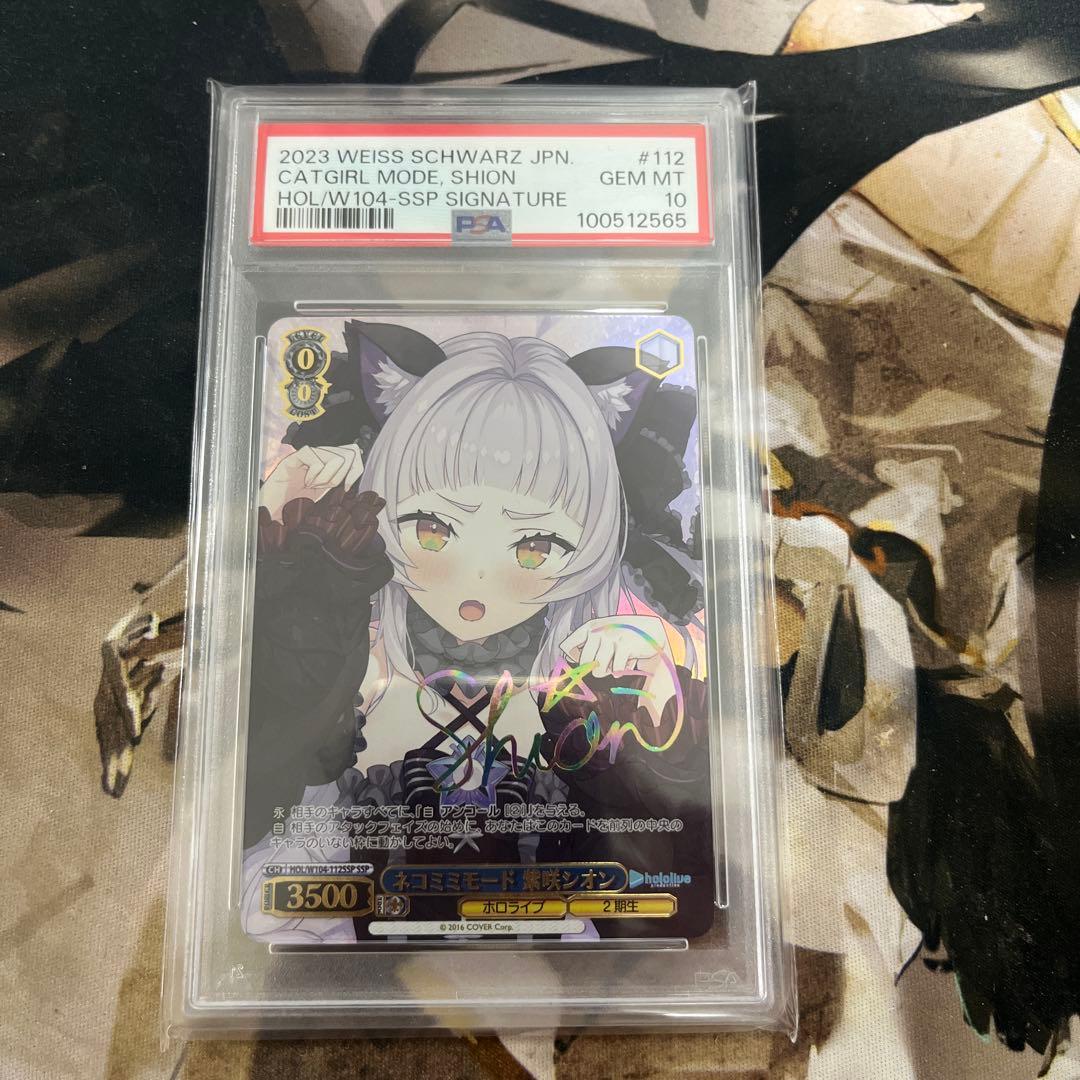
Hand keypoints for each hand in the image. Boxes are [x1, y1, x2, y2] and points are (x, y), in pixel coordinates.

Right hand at [259, 444, 363, 520]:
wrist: (270, 512)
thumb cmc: (294, 508)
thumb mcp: (323, 498)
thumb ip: (336, 487)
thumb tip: (354, 481)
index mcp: (328, 467)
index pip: (353, 454)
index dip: (356, 470)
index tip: (347, 488)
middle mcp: (319, 458)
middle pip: (349, 451)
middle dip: (342, 473)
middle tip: (326, 486)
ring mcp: (307, 456)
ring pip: (336, 455)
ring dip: (327, 476)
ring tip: (314, 485)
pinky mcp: (294, 458)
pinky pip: (316, 457)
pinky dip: (314, 474)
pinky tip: (306, 482)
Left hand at [559, 615, 677, 725]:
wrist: (651, 628)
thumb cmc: (625, 633)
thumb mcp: (605, 634)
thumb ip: (591, 646)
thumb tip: (576, 665)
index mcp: (590, 627)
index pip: (568, 645)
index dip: (570, 657)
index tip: (576, 663)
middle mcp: (598, 631)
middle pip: (584, 662)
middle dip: (594, 669)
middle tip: (605, 665)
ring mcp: (611, 638)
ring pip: (599, 670)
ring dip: (608, 671)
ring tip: (616, 664)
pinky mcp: (624, 646)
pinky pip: (616, 670)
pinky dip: (622, 670)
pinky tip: (627, 662)